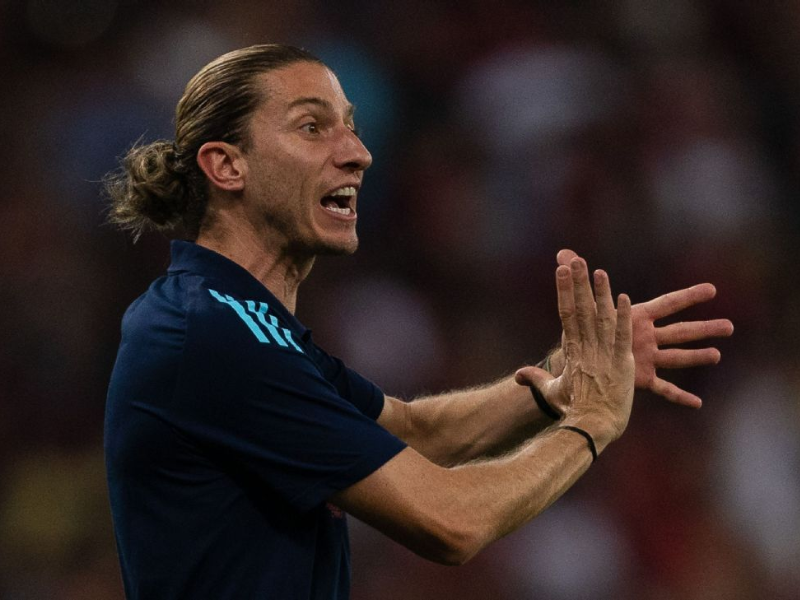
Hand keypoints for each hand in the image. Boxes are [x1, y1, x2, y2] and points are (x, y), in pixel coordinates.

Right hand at [515, 258, 634, 449]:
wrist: (592, 427)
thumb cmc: (573, 411)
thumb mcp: (552, 392)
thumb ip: (536, 379)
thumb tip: (518, 376)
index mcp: (572, 351)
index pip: (566, 315)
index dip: (564, 291)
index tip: (562, 270)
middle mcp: (587, 348)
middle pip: (581, 310)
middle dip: (578, 284)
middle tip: (575, 260)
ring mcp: (604, 354)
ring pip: (602, 318)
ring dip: (600, 294)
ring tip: (599, 271)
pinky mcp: (622, 363)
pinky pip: (622, 336)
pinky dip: (623, 317)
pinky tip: (623, 297)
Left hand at [556, 249, 733, 407]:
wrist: (577, 363)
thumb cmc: (582, 332)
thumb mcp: (579, 306)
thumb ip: (574, 276)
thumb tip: (562, 253)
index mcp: (636, 319)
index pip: (667, 304)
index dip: (688, 296)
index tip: (711, 289)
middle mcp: (647, 338)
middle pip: (681, 331)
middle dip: (705, 328)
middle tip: (730, 326)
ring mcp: (646, 358)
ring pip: (677, 357)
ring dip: (697, 357)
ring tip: (718, 355)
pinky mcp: (641, 378)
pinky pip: (663, 388)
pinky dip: (679, 396)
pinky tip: (697, 403)